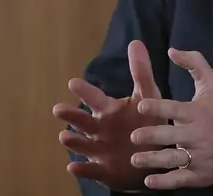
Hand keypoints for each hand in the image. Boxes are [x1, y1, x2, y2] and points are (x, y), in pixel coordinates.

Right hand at [53, 40, 167, 191]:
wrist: (154, 156)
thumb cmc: (147, 121)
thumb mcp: (147, 96)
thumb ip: (141, 72)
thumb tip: (135, 42)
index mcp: (108, 111)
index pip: (95, 98)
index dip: (85, 91)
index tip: (73, 82)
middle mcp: (99, 129)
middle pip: (83, 121)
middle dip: (71, 116)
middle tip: (58, 109)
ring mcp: (99, 150)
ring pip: (83, 145)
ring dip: (73, 141)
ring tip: (64, 136)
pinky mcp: (104, 170)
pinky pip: (91, 170)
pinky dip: (83, 169)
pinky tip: (73, 167)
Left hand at [129, 48, 212, 189]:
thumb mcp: (212, 83)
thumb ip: (194, 63)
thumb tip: (172, 50)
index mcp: (196, 113)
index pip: (175, 109)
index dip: (158, 108)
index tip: (141, 106)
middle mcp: (196, 135)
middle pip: (171, 136)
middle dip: (152, 136)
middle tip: (134, 137)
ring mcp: (198, 157)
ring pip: (172, 159)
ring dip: (153, 160)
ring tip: (135, 160)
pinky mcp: (199, 174)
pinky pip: (180, 179)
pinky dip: (164, 182)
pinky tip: (149, 181)